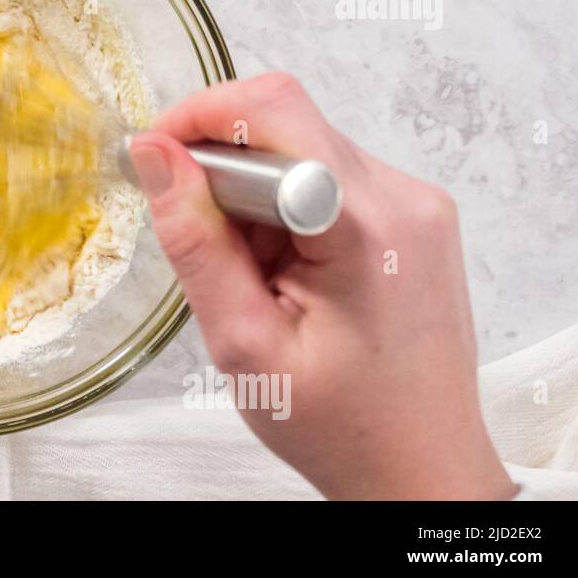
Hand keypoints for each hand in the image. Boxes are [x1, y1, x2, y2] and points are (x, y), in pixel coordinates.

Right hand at [130, 73, 514, 499]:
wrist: (422, 468)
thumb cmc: (342, 425)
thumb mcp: (245, 343)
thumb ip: (196, 241)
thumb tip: (154, 153)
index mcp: (366, 226)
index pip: (271, 110)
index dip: (198, 121)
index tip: (155, 167)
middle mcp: (405, 197)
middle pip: (287, 123)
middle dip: (223, 169)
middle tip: (206, 246)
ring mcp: (418, 202)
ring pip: (302, 148)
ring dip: (253, 195)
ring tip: (253, 276)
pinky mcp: (415, 214)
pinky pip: (327, 176)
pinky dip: (285, 209)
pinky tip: (286, 273)